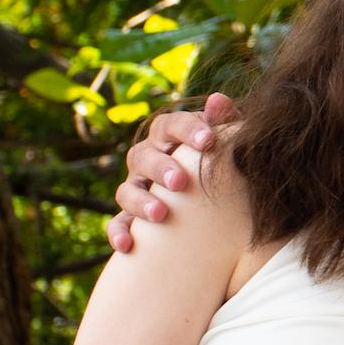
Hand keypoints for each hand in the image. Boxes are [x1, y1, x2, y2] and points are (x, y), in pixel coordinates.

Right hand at [106, 94, 236, 252]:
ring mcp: (136, 186)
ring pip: (127, 189)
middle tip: (181, 181)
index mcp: (169, 136)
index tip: (208, 141)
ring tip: (160, 215)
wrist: (215, 199)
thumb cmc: (219, 160)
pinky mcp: (130, 214)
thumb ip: (224, 121)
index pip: (171, 125)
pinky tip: (128, 245)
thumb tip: (218, 99)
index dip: (188, 130)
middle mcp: (147, 157)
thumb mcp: (226, 141)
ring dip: (140, 201)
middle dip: (161, 168)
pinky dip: (118, 232)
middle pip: (144, 156)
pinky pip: (117, 223)